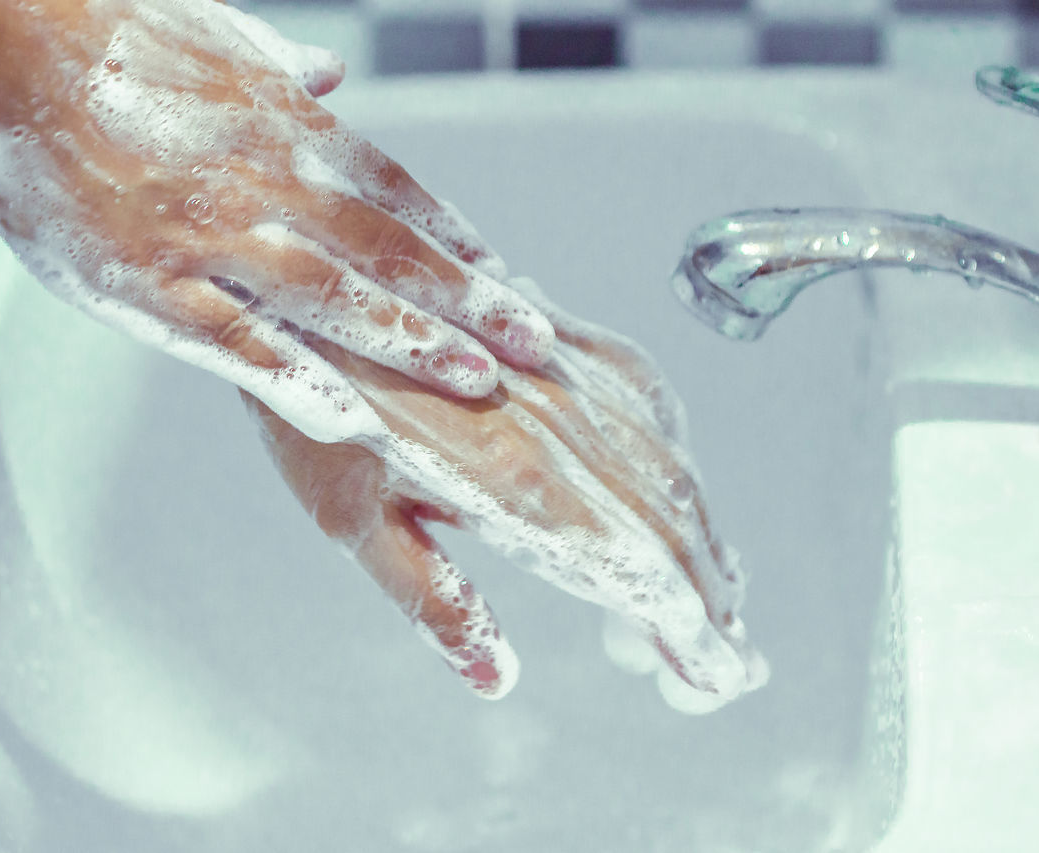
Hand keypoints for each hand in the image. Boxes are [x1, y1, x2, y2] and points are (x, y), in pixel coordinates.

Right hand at [0, 0, 553, 441]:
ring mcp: (214, 240)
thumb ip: (279, 63)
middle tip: (536, 346)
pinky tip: (360, 424)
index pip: (401, 195)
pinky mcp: (154, 289)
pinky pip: (244, 347)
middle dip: (471, 302)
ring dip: (414, 344)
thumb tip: (333, 69)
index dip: (460, 244)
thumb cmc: (103, 41)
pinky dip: (305, 386)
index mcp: (288, 129)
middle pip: (392, 253)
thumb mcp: (210, 35)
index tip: (510, 281)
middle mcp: (269, 184)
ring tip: (480, 384)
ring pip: (336, 300)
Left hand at [247, 278, 767, 708]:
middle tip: (727, 666)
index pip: (638, 572)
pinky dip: (677, 468)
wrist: (312, 280)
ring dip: (703, 543)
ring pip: (671, 470)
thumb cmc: (317, 411)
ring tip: (714, 604)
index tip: (723, 678)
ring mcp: (573, 377)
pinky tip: (676, 499)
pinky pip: (651, 407)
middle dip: (712, 604)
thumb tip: (497, 677)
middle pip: (671, 527)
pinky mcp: (566, 340)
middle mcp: (566, 427)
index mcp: (520, 483)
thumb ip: (434, 599)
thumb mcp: (354, 519)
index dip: (689, 631)